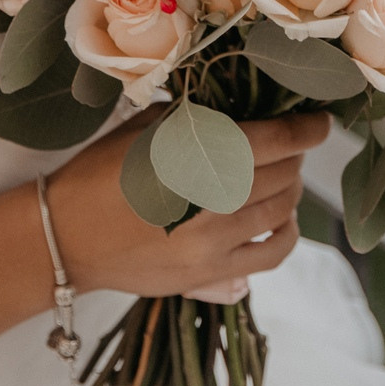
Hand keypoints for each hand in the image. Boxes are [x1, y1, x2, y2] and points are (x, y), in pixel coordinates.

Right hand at [42, 111, 330, 297]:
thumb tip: (250, 109)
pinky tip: (281, 220)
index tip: (320, 122)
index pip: (275, 139)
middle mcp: (209, 201)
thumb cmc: (100, 173)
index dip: (307, 129)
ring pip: (283, 211)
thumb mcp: (147, 129)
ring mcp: (211, 244)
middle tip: (289, 145)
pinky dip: (287, 234)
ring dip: (291, 190)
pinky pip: (272, 255)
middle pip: (284, 174)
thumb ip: (199, 119)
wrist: (64, 237)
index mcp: (193, 156)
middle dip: (295, 155)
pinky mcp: (208, 276)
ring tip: (282, 178)